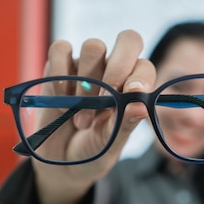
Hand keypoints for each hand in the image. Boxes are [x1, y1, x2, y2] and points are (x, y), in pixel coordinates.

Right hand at [32, 30, 155, 203]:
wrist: (61, 164)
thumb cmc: (94, 152)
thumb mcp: (111, 145)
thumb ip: (125, 124)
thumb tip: (140, 105)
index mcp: (133, 88)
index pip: (144, 66)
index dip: (140, 75)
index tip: (130, 93)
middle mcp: (114, 70)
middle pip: (127, 40)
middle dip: (119, 66)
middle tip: (107, 96)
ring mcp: (86, 66)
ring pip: (94, 47)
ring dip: (87, 83)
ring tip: (82, 120)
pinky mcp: (58, 66)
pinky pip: (61, 49)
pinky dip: (60, 72)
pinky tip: (61, 98)